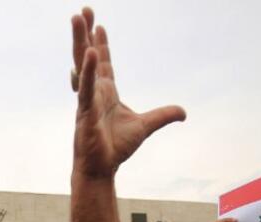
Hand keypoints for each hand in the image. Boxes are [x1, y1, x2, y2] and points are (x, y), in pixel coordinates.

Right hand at [71, 8, 184, 178]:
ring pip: (83, 63)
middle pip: (89, 56)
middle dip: (86, 32)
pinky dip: (87, 70)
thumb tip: (183, 112)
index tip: (99, 25)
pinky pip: (86, 87)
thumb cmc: (116, 148)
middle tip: (83, 11)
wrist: (102, 168)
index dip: (102, 44)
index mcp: (106, 93)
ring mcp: (87, 99)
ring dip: (80, 40)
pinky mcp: (85, 111)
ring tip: (77, 18)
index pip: (104, 63)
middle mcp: (94, 92)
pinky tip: (90, 52)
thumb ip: (163, 116)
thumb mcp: (145, 126)